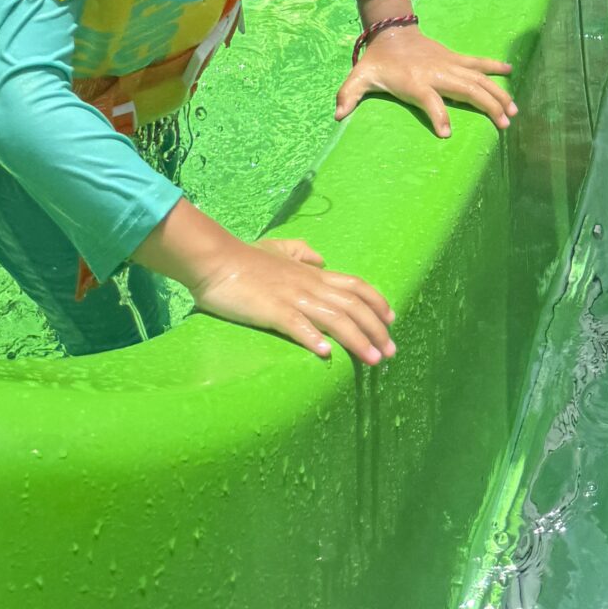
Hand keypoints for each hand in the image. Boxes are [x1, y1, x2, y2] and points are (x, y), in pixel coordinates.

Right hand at [182, 234, 395, 364]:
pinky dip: (314, 338)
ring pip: (334, 318)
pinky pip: (297, 325)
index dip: (376, 302)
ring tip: (373, 359)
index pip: (354, 285)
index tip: (392, 320)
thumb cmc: (245, 258)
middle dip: (375, 328)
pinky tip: (327, 354)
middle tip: (391, 351)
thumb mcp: (278, 249)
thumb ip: (300, 253)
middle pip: (352, 305)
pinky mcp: (271, 310)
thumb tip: (320, 259)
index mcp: (311, 273)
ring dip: (357, 339)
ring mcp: (291, 297)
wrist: (216, 260)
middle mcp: (308, 284)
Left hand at [336, 27, 515, 135]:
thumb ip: (348, 95)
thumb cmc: (378, 62)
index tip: (446, 134)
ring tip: (514, 111)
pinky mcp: (455, 59)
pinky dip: (495, 66)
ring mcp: (449, 64)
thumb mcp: (360, 77)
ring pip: (479, 79)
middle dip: (487, 106)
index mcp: (415, 82)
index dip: (438, 116)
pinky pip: (478, 63)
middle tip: (504, 125)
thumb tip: (337, 115)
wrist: (392, 32)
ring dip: (497, 94)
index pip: (430, 100)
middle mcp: (437, 73)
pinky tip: (511, 71)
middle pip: (467, 89)